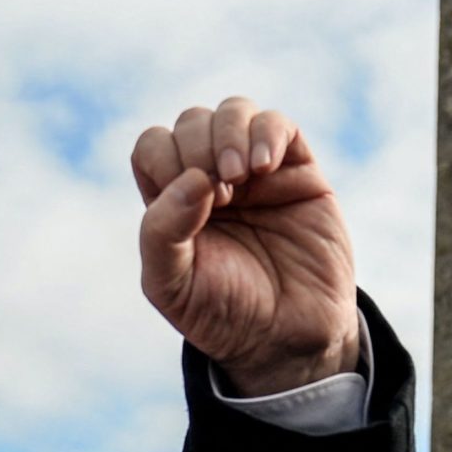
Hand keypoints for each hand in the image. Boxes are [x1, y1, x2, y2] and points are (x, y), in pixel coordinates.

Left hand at [131, 97, 359, 393]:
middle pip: (191, 122)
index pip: (153, 147)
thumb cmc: (223, 314)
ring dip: (229, 134)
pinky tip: (263, 167)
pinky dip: (267, 133)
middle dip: (196, 148)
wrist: (286, 340)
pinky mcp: (298, 172)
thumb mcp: (170, 284)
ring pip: (234, 112)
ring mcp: (256, 172)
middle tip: (219, 197)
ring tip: (239, 176)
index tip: (187, 205)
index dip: (163, 159)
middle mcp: (212, 179)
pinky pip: (279, 126)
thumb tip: (192, 178)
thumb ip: (160, 232)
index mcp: (173, 201)